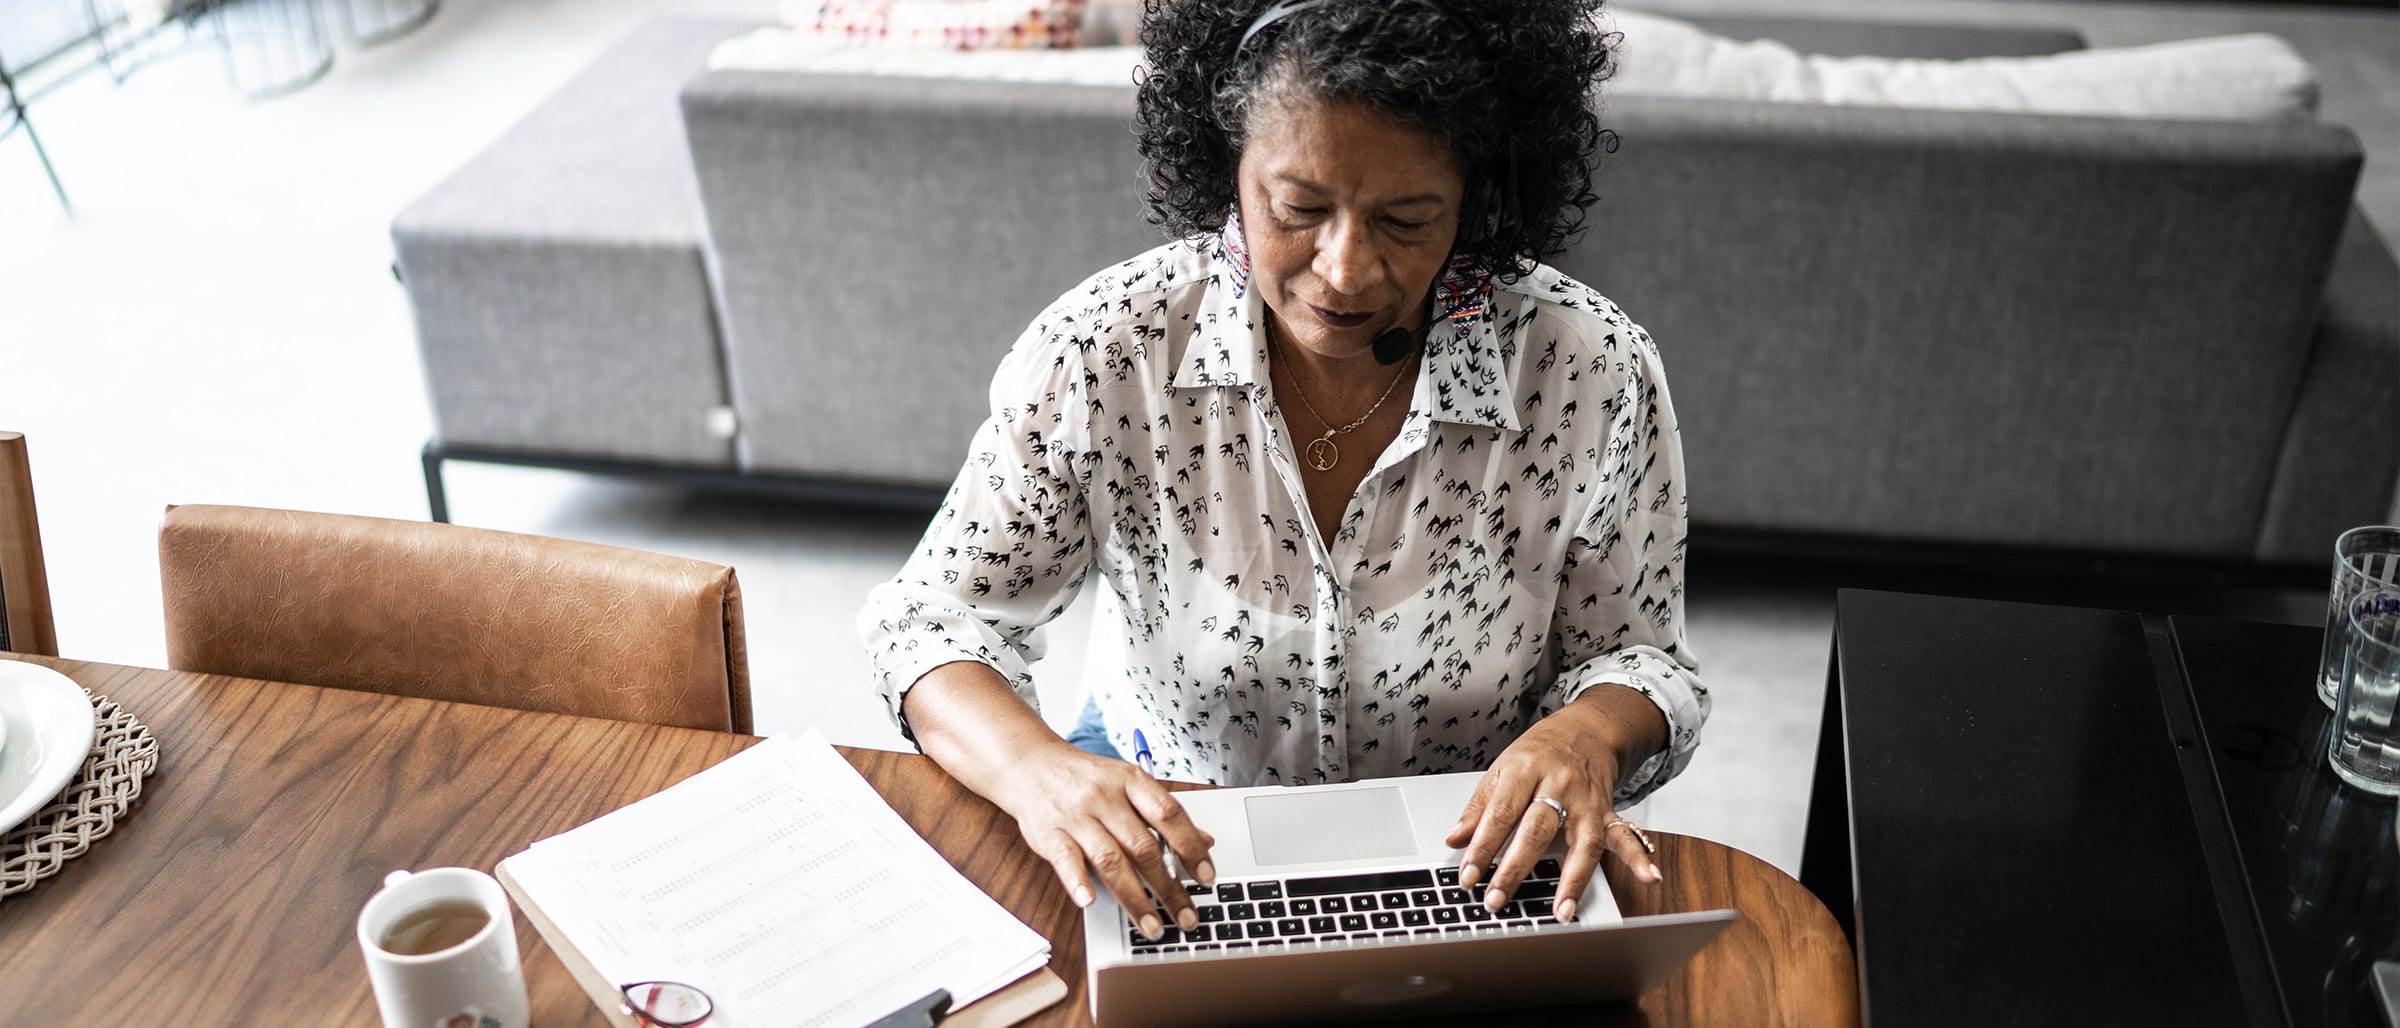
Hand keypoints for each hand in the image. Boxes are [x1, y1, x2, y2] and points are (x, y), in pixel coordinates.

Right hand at [989, 742, 1216, 940]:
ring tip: (1152, 925)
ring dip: (1134, 898)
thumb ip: (1162, 813)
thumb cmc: (1086, 779)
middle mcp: (1104, 797)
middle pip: (1143, 846)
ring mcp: (1075, 815)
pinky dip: (1078, 880)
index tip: (1207, 877)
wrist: (1031, 764)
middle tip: (1186, 917)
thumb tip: (1204, 841)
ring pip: (1110, 859)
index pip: (1169, 815)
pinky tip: (1090, 900)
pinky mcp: (1048, 833)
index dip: (1191, 847)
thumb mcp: (1128, 784)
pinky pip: (1065, 859)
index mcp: (1130, 781)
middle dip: (1169, 887)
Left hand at [1443, 697, 1662, 923]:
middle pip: (1537, 829)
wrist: (1587, 729)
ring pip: (1582, 841)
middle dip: (1515, 868)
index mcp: (1526, 769)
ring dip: (1573, 880)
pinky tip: (1649, 877)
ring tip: (1561, 911)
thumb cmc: (1539, 752)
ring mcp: (1588, 800)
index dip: (1482, 847)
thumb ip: (1479, 807)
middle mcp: (1559, 784)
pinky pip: (1625, 835)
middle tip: (1496, 899)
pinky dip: (1639, 857)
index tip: (1468, 877)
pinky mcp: (1609, 812)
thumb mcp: (1502, 769)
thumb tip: (1454, 840)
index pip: (1501, 813)